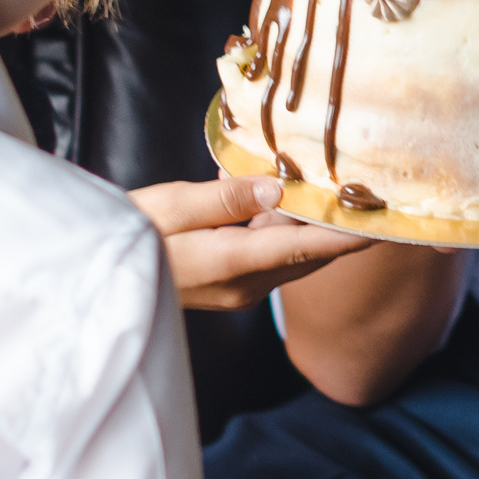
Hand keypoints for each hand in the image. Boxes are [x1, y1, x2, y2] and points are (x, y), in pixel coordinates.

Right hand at [130, 178, 371, 309]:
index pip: (309, 247)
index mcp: (233, 266)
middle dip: (345, 225)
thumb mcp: (166, 208)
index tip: (390, 218)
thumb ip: (224, 198)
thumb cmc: (119, 238)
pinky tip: (290, 198)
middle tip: (378, 190)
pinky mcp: (229, 283)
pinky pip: (272, 253)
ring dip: (317, 224)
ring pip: (294, 252)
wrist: (88, 283)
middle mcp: (245, 285)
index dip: (353, 233)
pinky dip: (288, 228)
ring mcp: (238, 289)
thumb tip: (275, 189)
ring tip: (346, 188)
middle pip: (311, 251)